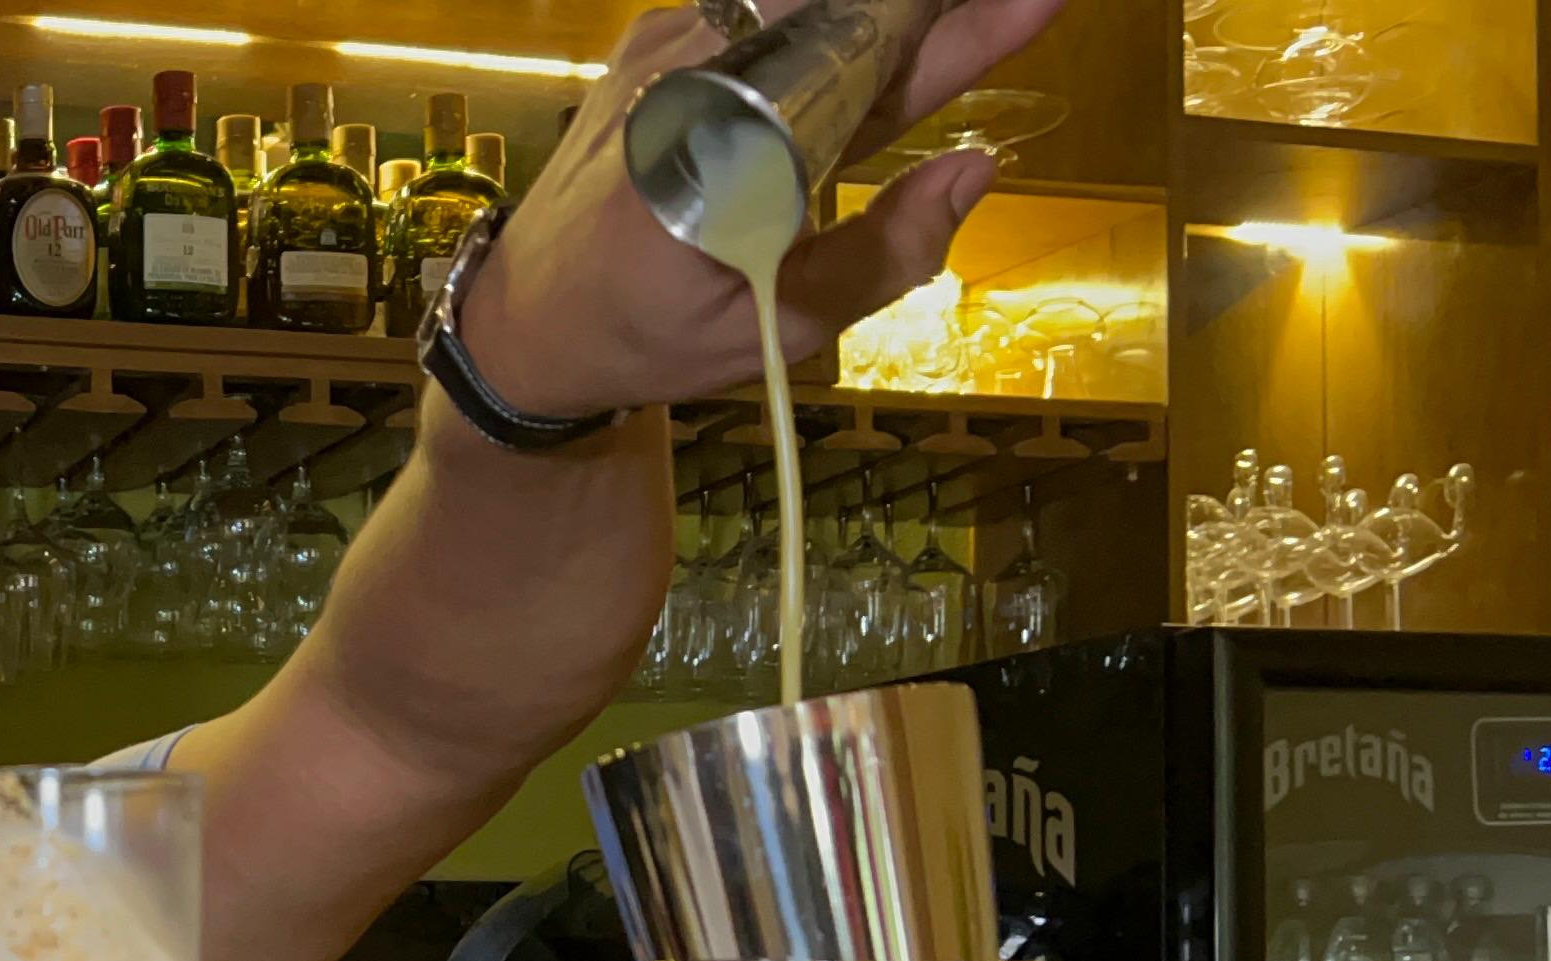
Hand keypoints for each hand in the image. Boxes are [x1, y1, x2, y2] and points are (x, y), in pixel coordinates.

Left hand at [453, 0, 1068, 423]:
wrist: (525, 317)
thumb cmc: (646, 337)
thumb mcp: (774, 331)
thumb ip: (883, 255)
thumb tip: (976, 168)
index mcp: (725, 160)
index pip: (859, 57)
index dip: (946, 31)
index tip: (1025, 5)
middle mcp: (693, 81)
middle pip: (841, 11)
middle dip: (928, 11)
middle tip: (1021, 5)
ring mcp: (667, 48)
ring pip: (804, 2)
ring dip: (884, 12)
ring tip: (971, 19)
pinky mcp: (655, 38)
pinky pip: (763, 5)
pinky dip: (828, 15)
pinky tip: (888, 24)